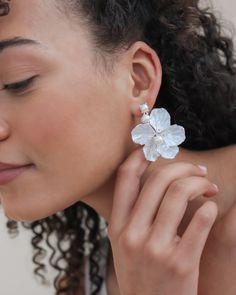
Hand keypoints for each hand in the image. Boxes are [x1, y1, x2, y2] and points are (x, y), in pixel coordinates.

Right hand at [108, 147, 217, 294]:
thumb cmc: (140, 274)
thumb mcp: (124, 244)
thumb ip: (132, 214)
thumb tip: (153, 180)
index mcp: (117, 226)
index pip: (125, 177)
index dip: (141, 156)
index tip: (156, 148)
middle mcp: (132, 234)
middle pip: (158, 180)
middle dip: (183, 167)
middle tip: (198, 171)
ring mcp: (155, 249)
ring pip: (179, 193)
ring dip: (199, 183)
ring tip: (209, 187)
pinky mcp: (181, 263)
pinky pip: (200, 220)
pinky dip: (209, 207)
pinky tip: (210, 208)